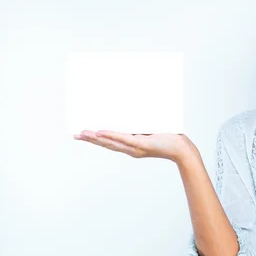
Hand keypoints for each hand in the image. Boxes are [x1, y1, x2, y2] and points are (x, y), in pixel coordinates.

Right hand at [74, 130, 195, 162]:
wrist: (181, 148)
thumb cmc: (167, 137)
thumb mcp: (149, 128)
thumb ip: (139, 122)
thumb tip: (131, 106)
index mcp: (131, 145)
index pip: (109, 142)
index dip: (95, 139)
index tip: (82, 135)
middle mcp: (130, 149)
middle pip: (106, 144)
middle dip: (90, 140)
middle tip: (75, 135)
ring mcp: (135, 147)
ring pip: (111, 142)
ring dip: (96, 138)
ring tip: (83, 134)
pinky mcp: (142, 144)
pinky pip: (124, 139)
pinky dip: (111, 136)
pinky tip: (100, 133)